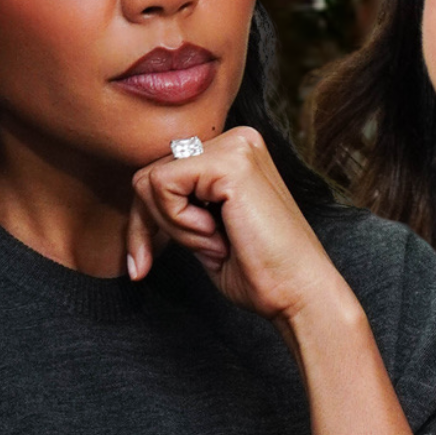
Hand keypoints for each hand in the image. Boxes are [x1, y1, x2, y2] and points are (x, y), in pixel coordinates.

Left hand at [126, 127, 351, 330]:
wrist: (300, 294)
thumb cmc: (260, 273)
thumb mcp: (203, 233)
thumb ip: (177, 207)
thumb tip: (134, 199)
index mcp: (233, 153)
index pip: (161, 173)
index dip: (145, 222)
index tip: (140, 265)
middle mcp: (236, 140)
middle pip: (149, 173)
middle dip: (147, 226)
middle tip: (181, 258)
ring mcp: (235, 146)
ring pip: (151, 180)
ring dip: (172, 227)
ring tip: (216, 243)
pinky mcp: (230, 162)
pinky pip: (163, 186)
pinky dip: (179, 223)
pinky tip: (218, 236)